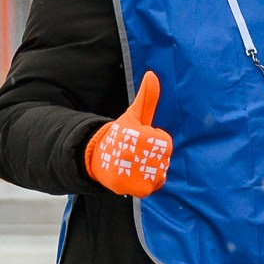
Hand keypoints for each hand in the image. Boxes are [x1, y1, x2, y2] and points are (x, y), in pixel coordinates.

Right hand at [85, 71, 172, 196]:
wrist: (98, 160)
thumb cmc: (120, 136)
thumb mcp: (134, 115)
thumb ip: (147, 97)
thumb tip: (152, 74)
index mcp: (138, 135)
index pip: (165, 142)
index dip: (155, 141)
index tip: (138, 140)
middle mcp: (135, 154)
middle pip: (165, 158)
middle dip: (154, 157)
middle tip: (135, 154)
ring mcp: (134, 172)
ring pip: (161, 173)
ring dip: (152, 171)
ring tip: (134, 165)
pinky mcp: (133, 189)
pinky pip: (154, 187)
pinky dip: (149, 184)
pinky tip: (136, 176)